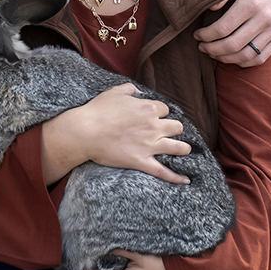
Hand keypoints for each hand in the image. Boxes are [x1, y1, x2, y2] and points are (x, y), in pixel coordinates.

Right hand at [41, 83, 190, 185]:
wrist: (84, 132)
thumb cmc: (97, 111)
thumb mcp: (114, 92)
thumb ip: (131, 89)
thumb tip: (141, 93)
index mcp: (148, 108)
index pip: (165, 109)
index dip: (160, 113)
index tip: (154, 116)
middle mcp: (153, 126)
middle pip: (177, 127)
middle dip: (173, 128)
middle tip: (168, 132)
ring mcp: (150, 145)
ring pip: (178, 148)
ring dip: (183, 148)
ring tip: (184, 150)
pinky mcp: (142, 161)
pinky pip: (164, 171)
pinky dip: (176, 177)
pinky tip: (186, 180)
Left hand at [194, 0, 270, 66]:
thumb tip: (212, 8)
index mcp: (251, 3)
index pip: (223, 28)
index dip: (206, 35)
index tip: (197, 35)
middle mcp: (264, 19)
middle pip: (232, 44)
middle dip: (211, 49)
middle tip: (201, 46)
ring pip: (245, 55)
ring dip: (225, 58)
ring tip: (213, 53)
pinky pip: (259, 58)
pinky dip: (243, 62)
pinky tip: (231, 56)